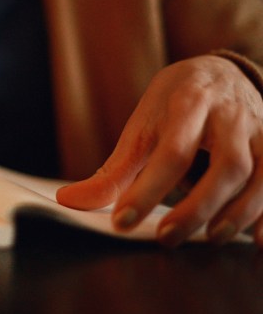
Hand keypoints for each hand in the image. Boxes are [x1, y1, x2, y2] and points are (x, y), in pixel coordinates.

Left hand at [56, 55, 262, 246]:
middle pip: (226, 165)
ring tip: (208, 239)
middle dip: (198, 205)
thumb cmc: (173, 106)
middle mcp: (229, 116)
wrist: (220, 72)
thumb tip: (69, 202)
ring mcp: (259, 130)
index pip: (170, 151)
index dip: (147, 189)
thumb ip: (113, 171)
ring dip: (238, 212)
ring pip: (260, 174)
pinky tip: (255, 240)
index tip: (123, 221)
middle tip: (168, 237)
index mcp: (187, 104)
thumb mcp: (141, 128)